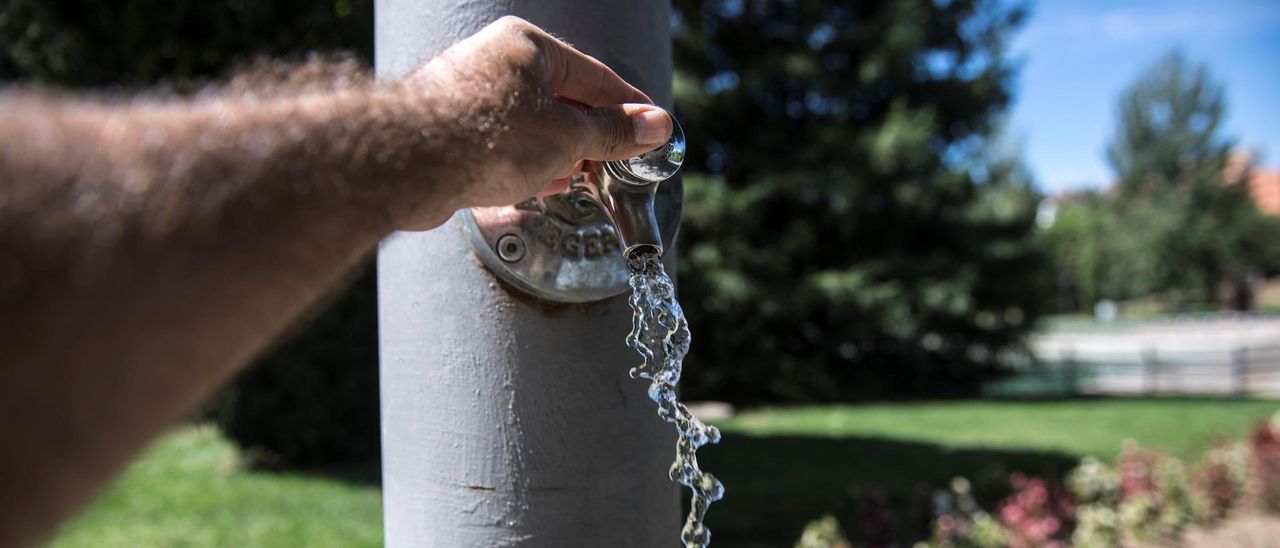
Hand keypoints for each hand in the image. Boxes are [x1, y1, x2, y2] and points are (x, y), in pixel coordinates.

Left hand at [401, 16, 672, 226]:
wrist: (407, 164)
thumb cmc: (485, 136)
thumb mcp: (567, 136)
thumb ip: (612, 132)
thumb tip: (654, 125)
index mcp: (528, 46)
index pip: (595, 76)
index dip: (629, 107)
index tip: (651, 130)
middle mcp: (496, 63)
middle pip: (561, 100)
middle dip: (591, 136)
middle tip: (618, 164)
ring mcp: (469, 96)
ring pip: (530, 125)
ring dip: (558, 154)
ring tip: (579, 179)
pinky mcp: (450, 130)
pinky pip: (501, 144)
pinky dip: (526, 163)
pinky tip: (538, 185)